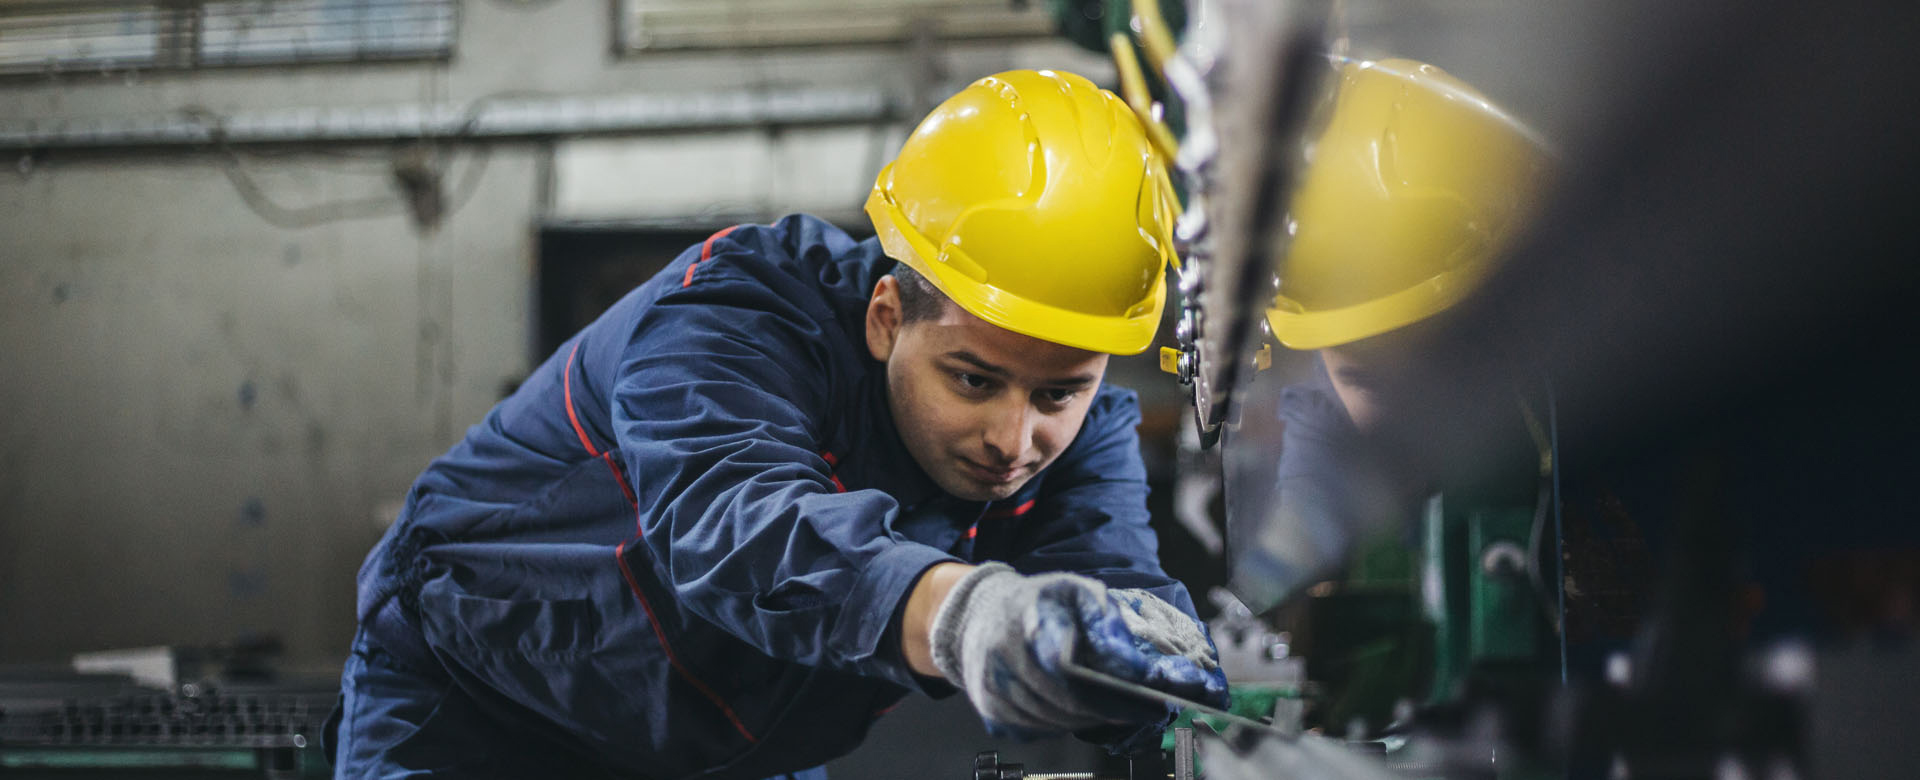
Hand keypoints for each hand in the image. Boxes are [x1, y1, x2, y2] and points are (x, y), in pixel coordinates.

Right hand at [928, 563, 1227, 738]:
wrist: (976, 615)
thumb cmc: (1033, 602)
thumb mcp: (1073, 589)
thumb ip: (1105, 616)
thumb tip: (1134, 659)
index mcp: (1027, 623)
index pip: (1067, 670)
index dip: (1107, 693)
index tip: (1144, 702)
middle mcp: (1002, 659)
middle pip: (1065, 703)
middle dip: (1108, 710)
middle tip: (1141, 710)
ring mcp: (993, 690)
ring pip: (1053, 722)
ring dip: (1087, 719)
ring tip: (1111, 706)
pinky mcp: (991, 713)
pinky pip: (1036, 732)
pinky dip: (1061, 724)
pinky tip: (1074, 707)